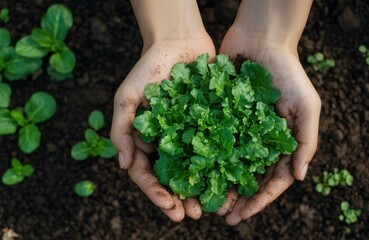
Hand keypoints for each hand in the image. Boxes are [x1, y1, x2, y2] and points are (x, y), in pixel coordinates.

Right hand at [110, 36, 215, 221]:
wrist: (178, 42)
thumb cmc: (148, 69)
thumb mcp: (126, 97)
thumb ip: (121, 130)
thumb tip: (122, 165)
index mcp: (147, 141)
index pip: (149, 175)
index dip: (158, 194)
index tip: (172, 209)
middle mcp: (170, 143)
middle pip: (175, 178)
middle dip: (184, 199)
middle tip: (196, 215)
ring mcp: (192, 135)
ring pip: (198, 169)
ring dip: (205, 189)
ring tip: (216, 206)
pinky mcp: (212, 124)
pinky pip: (218, 148)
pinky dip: (223, 165)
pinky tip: (233, 179)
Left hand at [219, 27, 320, 224]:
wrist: (260, 38)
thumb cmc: (289, 72)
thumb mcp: (307, 105)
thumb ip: (306, 141)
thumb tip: (299, 178)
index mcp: (281, 142)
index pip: (272, 179)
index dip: (259, 200)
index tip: (243, 216)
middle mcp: (258, 140)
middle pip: (247, 177)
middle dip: (235, 198)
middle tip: (219, 216)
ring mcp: (238, 129)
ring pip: (226, 164)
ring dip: (217, 183)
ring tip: (203, 201)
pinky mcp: (219, 115)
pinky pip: (210, 140)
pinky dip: (203, 157)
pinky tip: (191, 170)